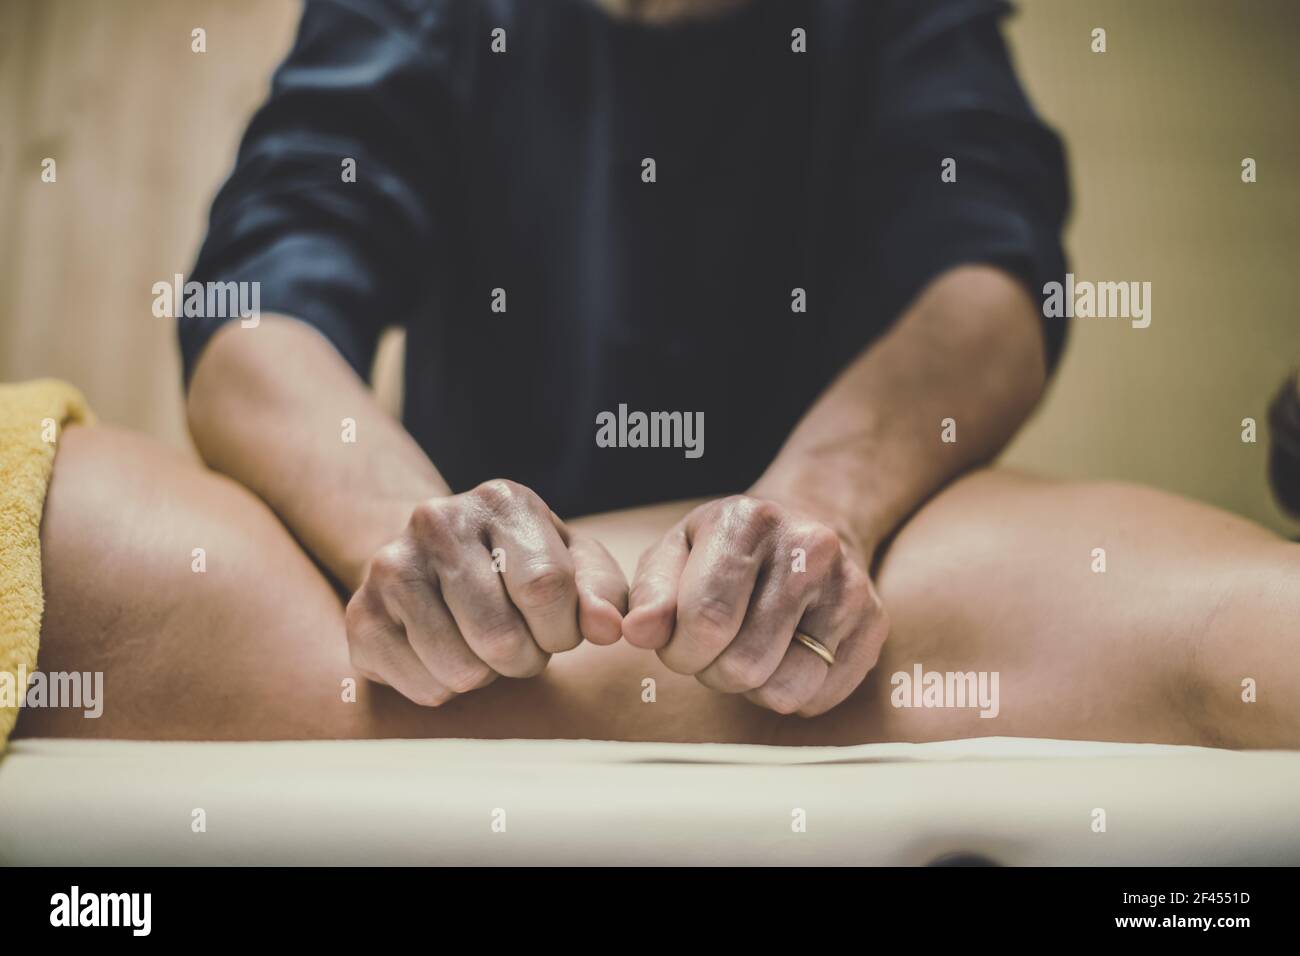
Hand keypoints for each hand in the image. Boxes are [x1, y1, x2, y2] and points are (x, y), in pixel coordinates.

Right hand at [345, 479, 627, 705]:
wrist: (434, 559)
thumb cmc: (520, 566)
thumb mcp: (573, 563)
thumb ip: (603, 592)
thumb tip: (611, 629)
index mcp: (501, 501)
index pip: (546, 588)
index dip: (562, 630)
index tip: (559, 629)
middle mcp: (436, 522)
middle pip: (500, 637)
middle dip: (526, 659)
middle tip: (519, 642)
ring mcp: (390, 567)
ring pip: (461, 670)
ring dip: (486, 676)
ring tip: (481, 644)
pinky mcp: (360, 616)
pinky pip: (425, 688)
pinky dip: (447, 687)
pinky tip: (444, 651)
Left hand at [623, 494, 888, 715]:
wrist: (808, 528)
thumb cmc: (727, 550)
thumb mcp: (677, 552)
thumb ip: (651, 593)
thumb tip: (637, 632)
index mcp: (750, 520)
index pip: (706, 620)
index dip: (679, 651)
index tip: (677, 643)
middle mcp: (809, 548)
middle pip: (743, 663)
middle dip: (712, 672)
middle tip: (713, 650)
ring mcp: (849, 587)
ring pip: (783, 689)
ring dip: (750, 688)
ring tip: (747, 651)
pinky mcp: (874, 624)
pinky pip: (818, 698)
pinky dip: (789, 692)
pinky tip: (783, 656)